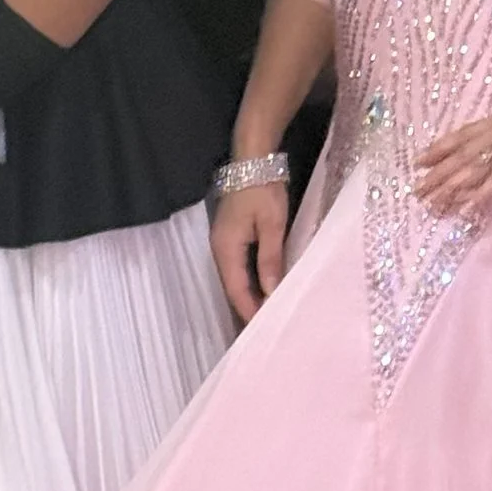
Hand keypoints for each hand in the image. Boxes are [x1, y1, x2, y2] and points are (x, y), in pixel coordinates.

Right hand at [213, 178, 290, 321]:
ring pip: (235, 279)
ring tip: (268, 315)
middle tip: (269, 329)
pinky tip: (263, 289)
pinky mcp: (231, 237)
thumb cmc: (263, 190)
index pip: (237, 290)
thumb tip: (271, 293)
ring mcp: (223, 243)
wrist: (253, 159)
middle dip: (249, 308)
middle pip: (233, 288)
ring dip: (250, 296)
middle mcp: (219, 249)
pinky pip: (238, 268)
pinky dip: (250, 282)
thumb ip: (270, 260)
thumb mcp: (272, 225)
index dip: (250, 311)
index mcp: (226, 248)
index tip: (266, 330)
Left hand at [412, 88, 491, 219]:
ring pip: (471, 170)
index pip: (457, 136)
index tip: (417, 162)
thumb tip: (490, 140)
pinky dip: (480, 194)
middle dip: (436, 175)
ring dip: (450, 188)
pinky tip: (466, 208)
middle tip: (416, 191)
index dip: (436, 149)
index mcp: (491, 121)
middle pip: (458, 157)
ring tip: (432, 204)